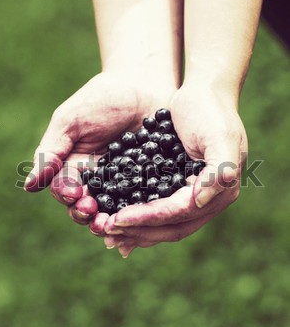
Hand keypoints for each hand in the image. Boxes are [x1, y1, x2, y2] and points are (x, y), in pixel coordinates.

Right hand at [24, 72, 172, 224]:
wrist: (142, 85)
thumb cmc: (102, 99)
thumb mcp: (70, 121)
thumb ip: (52, 151)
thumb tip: (30, 185)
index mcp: (74, 168)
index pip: (64, 190)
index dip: (67, 196)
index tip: (74, 194)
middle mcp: (97, 181)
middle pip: (87, 207)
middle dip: (87, 214)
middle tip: (92, 213)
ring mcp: (124, 184)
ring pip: (113, 211)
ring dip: (110, 220)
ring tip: (112, 223)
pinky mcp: (149, 183)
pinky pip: (142, 202)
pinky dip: (138, 212)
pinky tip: (138, 218)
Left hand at [100, 81, 247, 256]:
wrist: (204, 93)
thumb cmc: (212, 112)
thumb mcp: (220, 138)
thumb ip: (218, 172)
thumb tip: (199, 202)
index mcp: (220, 193)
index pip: (179, 213)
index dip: (149, 218)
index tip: (119, 219)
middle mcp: (206, 201)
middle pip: (170, 227)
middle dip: (138, 231)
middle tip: (106, 232)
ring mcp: (191, 197)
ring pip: (162, 224)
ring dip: (135, 231)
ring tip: (106, 233)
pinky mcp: (175, 187)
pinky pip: (156, 209)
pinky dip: (138, 217)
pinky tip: (117, 219)